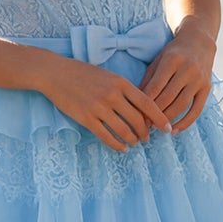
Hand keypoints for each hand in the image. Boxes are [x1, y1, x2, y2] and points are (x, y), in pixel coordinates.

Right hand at [33, 54, 173, 151]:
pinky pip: (107, 136)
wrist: (55, 73)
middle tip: (148, 138)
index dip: (160, 118)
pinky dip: (117, 145)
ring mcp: (99, 108)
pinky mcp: (86, 118)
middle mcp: (112, 95)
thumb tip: (141, 108)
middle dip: (146, 132)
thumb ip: (124, 89)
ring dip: (133, 140)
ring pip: (124, 130)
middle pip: (138, 120)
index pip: (148, 104)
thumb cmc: (82, 73)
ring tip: (135, 143)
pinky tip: (122, 148)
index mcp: (121, 83)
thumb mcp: (108, 75)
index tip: (167, 128)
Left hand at [137, 19, 216, 133]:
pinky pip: (196, 110)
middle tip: (145, 126)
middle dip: (155, 114)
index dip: (145, 104)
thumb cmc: (173, 53)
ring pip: (181, 105)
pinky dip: (185, 122)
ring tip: (157, 128)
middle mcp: (187, 69)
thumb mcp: (158, 60)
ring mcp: (199, 79)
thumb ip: (148, 80)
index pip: (156, 87)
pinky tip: (174, 130)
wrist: (199, 42)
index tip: (137, 116)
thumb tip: (137, 104)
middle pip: (168, 98)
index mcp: (172, 60)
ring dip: (168, 119)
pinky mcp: (207, 88)